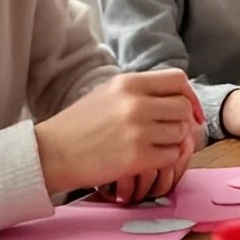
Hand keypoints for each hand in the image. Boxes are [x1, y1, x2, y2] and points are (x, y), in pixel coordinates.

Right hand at [33, 69, 201, 196]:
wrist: (51, 153)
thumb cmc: (78, 125)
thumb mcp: (108, 93)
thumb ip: (140, 91)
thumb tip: (175, 95)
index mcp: (129, 83)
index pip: (178, 80)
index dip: (189, 96)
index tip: (189, 111)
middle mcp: (136, 103)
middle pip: (183, 107)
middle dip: (182, 121)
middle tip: (168, 133)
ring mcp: (137, 130)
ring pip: (180, 133)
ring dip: (172, 142)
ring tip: (153, 146)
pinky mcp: (136, 157)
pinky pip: (171, 156)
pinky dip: (165, 160)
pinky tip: (149, 160)